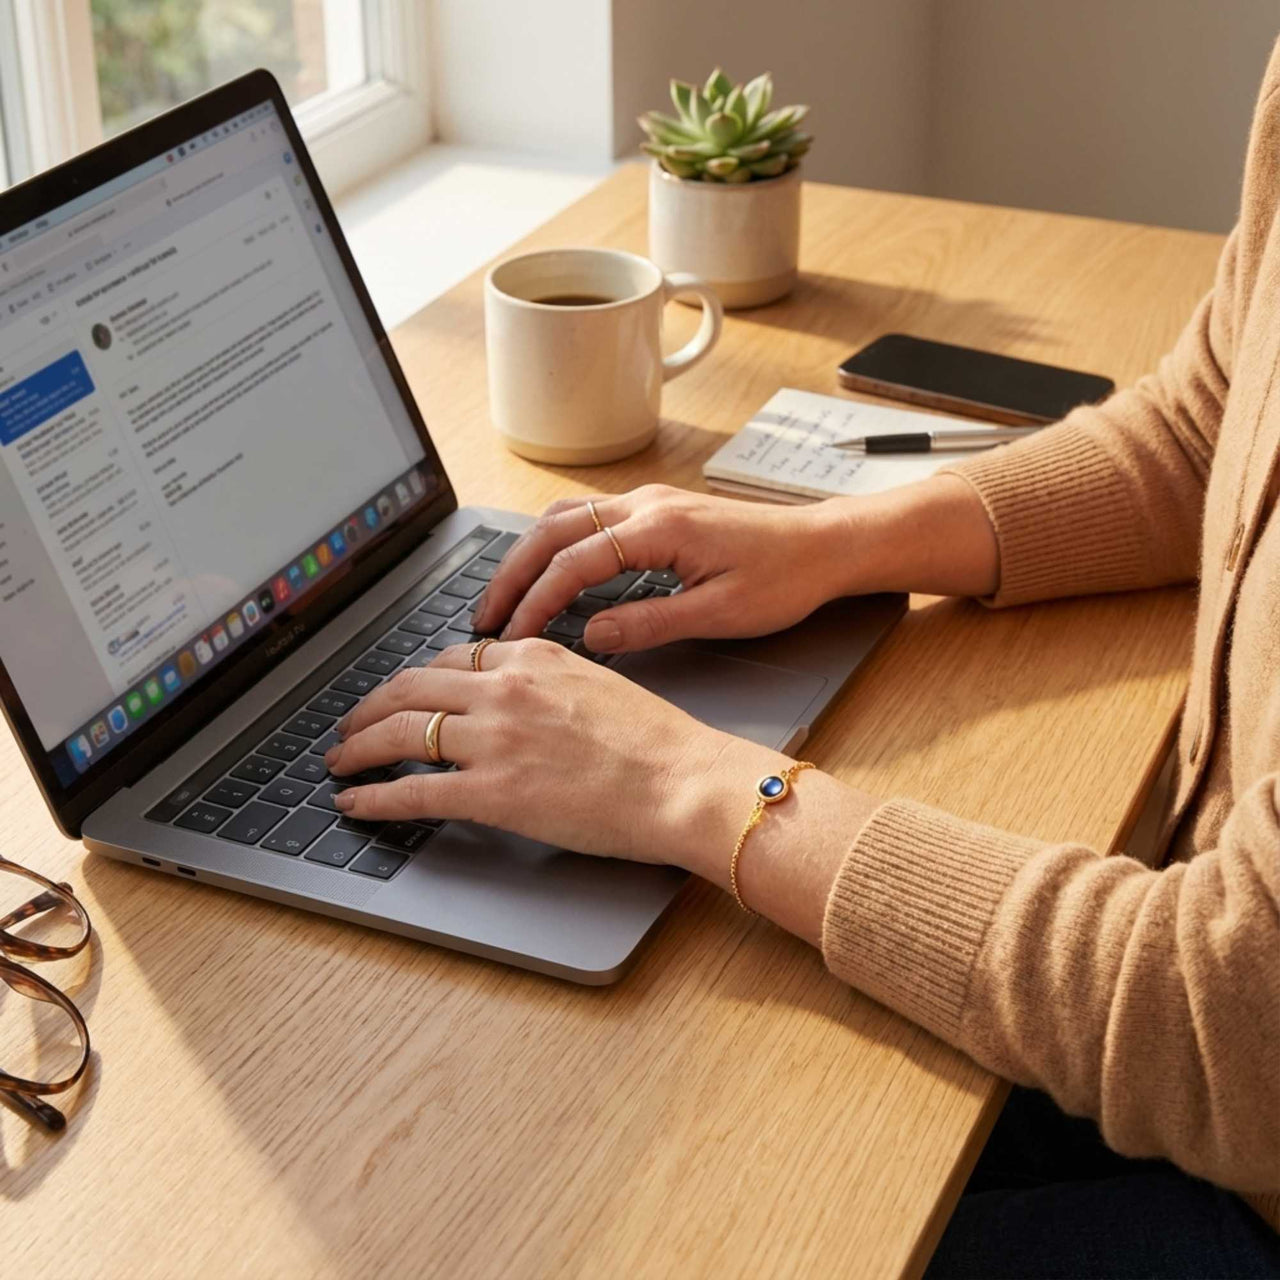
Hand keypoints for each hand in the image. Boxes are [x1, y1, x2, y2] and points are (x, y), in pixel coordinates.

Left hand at [323, 639, 786, 867]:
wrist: (683, 781)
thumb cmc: (659, 742)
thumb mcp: (598, 684)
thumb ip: (549, 683)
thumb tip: (520, 702)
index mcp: (532, 656)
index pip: (451, 657)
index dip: (416, 679)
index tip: (403, 694)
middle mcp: (504, 688)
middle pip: (409, 687)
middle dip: (369, 707)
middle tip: (351, 723)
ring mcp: (494, 739)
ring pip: (399, 732)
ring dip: (358, 747)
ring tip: (340, 761)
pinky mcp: (492, 792)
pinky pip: (413, 790)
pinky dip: (374, 797)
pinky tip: (355, 803)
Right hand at [472, 485, 852, 653]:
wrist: (824, 544)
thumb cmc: (784, 578)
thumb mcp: (720, 614)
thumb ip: (649, 624)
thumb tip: (592, 636)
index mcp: (659, 528)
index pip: (574, 563)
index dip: (537, 601)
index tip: (513, 636)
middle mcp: (646, 504)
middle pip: (553, 531)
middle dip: (512, 574)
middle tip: (485, 617)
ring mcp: (648, 501)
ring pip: (564, 518)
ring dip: (528, 555)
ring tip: (504, 598)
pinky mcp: (655, 509)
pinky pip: (587, 518)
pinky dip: (554, 544)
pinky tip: (545, 572)